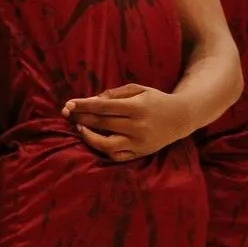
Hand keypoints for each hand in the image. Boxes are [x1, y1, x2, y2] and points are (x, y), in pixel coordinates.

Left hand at [63, 83, 191, 160]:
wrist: (181, 117)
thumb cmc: (155, 100)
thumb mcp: (138, 89)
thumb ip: (113, 94)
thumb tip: (90, 101)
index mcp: (137, 107)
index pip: (103, 107)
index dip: (84, 106)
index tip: (68, 104)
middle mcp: (138, 127)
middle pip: (102, 124)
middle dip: (81, 118)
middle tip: (66, 113)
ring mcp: (139, 143)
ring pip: (106, 145)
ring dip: (88, 136)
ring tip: (79, 127)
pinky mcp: (140, 154)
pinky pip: (116, 156)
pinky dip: (102, 149)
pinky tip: (94, 139)